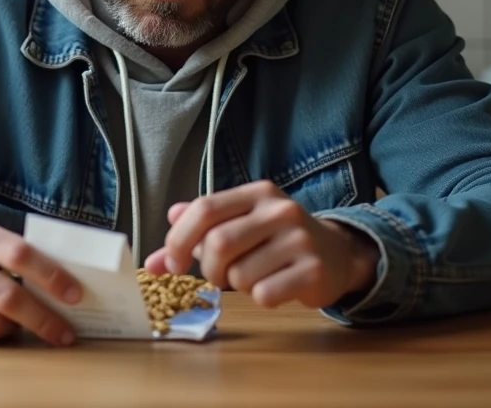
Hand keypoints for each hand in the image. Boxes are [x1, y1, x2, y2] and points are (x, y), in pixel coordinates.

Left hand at [142, 181, 379, 308]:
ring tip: (254, 277)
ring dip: (237, 285)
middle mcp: (279, 210)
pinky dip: (260, 298)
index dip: (179, 239)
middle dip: (209, 268)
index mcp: (256, 193)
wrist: (337, 253)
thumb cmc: (276, 240)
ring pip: (240, 274)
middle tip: (217, 277)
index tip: (173, 263)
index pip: (204, 209)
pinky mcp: (314, 270)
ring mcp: (300, 239)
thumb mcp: (239, 224)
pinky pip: (265, 294)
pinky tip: (274, 286)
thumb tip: (153, 260)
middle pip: (218, 243)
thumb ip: (196, 234)